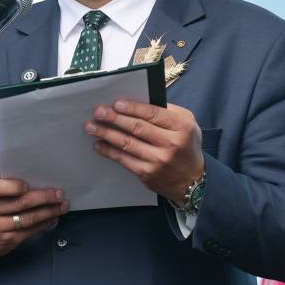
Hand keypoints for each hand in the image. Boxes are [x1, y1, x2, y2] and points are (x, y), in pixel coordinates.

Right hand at [0, 177, 68, 259]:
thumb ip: (2, 185)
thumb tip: (34, 182)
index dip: (15, 186)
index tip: (29, 185)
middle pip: (21, 203)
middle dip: (44, 198)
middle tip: (59, 194)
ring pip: (29, 219)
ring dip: (49, 212)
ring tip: (62, 205)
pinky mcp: (6, 241)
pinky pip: (30, 231)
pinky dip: (44, 224)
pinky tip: (53, 218)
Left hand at [84, 100, 204, 205]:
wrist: (192, 180)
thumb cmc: (186, 147)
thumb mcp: (188, 124)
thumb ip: (168, 112)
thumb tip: (139, 103)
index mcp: (181, 127)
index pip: (153, 114)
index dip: (132, 108)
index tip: (116, 103)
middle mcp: (170, 144)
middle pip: (137, 127)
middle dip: (114, 118)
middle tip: (98, 111)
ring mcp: (157, 160)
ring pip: (127, 143)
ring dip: (106, 133)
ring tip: (91, 127)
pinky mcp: (146, 173)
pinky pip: (123, 159)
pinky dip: (109, 151)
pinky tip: (99, 145)